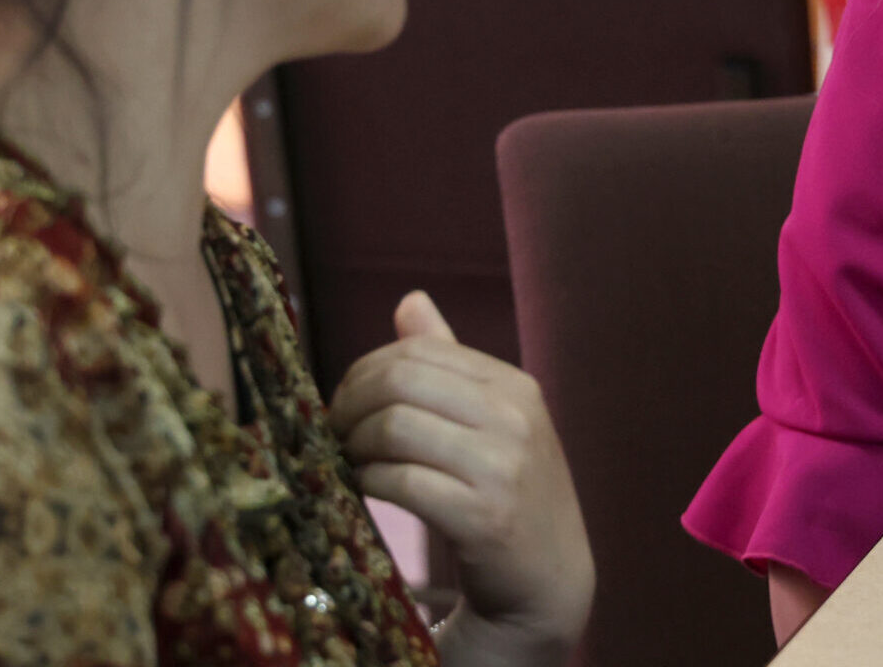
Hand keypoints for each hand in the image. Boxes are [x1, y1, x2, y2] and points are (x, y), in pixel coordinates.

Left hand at [329, 292, 592, 666]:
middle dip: (350, 404)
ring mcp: (503, 468)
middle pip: (400, 381)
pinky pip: (401, 483)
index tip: (345, 402)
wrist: (549, 581)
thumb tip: (410, 300)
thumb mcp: (491, 422)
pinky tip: (365, 488)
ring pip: (394, 428)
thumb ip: (449, 362)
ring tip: (347, 461)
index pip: (418, 350)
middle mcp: (515, 419)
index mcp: (514, 387)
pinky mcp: (484, 519)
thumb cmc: (508, 495)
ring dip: (354, 445)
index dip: (365, 371)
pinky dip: (369, 481)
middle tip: (333, 432)